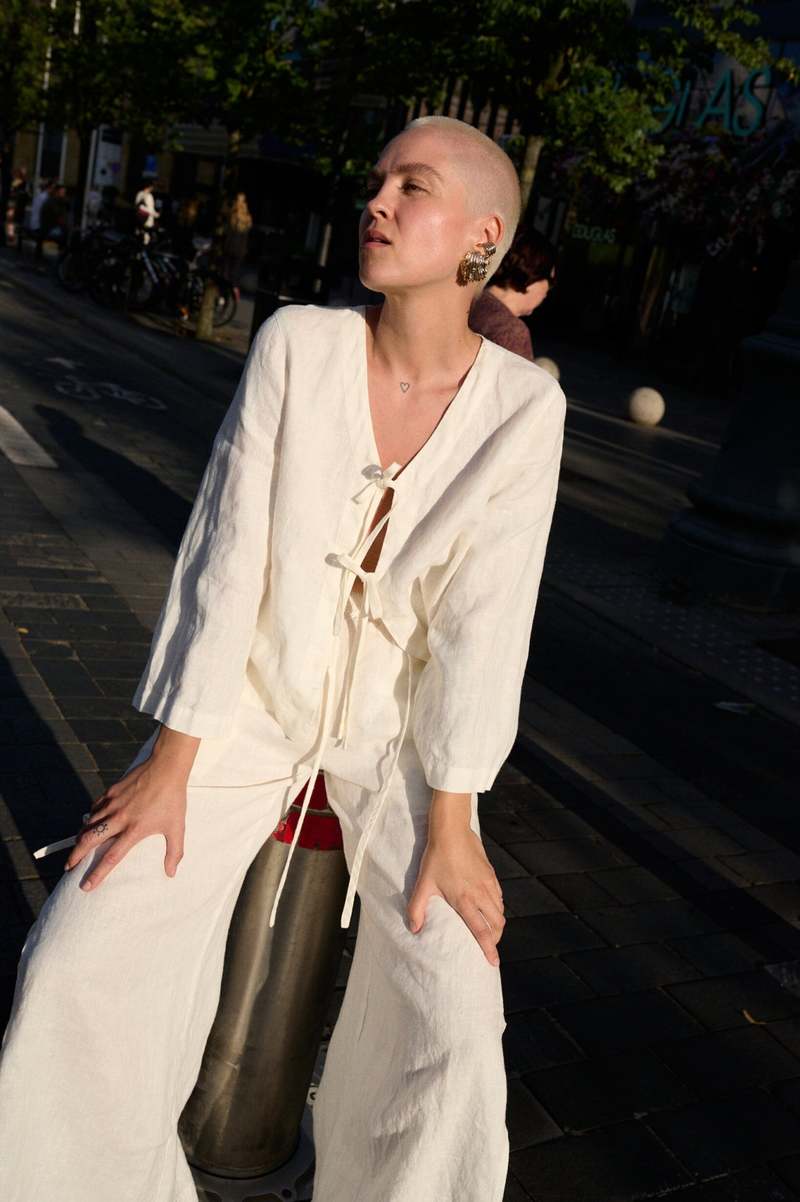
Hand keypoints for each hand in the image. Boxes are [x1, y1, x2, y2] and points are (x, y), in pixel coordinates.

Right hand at [64, 733, 194, 890]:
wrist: (166, 767)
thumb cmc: (172, 799)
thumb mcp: (176, 828)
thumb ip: (174, 852)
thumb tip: (171, 873)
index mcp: (134, 830)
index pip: (111, 857)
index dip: (97, 874)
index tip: (86, 886)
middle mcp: (119, 818)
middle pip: (90, 841)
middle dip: (76, 856)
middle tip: (69, 867)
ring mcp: (113, 803)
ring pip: (88, 824)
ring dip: (80, 838)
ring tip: (76, 848)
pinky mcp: (111, 791)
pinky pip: (94, 808)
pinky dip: (90, 817)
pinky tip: (89, 822)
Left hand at [407, 795, 504, 966]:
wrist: (451, 831)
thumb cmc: (436, 858)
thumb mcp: (423, 884)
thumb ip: (417, 909)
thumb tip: (414, 930)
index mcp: (464, 901)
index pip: (481, 931)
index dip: (489, 949)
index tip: (493, 962)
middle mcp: (480, 895)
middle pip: (497, 924)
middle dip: (496, 939)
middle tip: (489, 946)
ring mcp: (488, 884)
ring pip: (500, 911)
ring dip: (497, 923)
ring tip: (489, 930)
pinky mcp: (491, 874)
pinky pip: (499, 897)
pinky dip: (498, 907)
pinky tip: (489, 907)